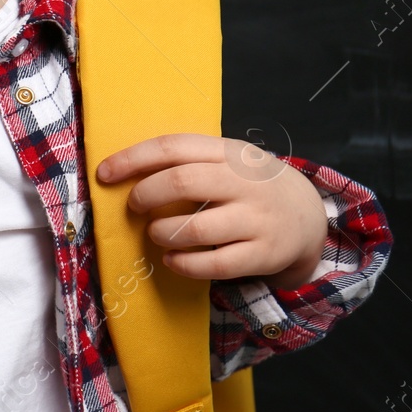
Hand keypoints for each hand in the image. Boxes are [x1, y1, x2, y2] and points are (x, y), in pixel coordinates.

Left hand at [95, 133, 327, 289]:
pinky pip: (214, 265)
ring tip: (156, 233)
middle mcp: (245, 182)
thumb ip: (187, 162)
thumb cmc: (248, 185)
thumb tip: (122, 172)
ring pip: (195, 228)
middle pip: (182, 182)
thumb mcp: (226, 160)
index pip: (173, 147)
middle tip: (135, 207)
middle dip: (145, 195)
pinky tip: (173, 259)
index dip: (133, 159)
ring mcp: (257, 219)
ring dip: (162, 232)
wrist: (307, 215)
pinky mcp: (264, 254)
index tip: (104, 173)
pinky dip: (183, 264)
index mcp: (229, 152)